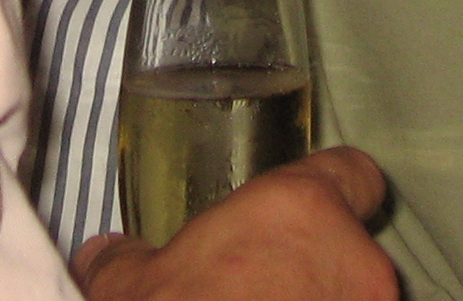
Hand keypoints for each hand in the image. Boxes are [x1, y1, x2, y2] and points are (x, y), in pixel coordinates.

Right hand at [72, 149, 396, 300]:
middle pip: (354, 250)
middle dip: (319, 273)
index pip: (354, 174)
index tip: (317, 215)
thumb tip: (105, 255)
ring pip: (358, 297)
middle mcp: (354, 258)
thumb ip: (128, 260)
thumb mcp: (129, 287)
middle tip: (269, 294)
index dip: (337, 192)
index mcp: (300, 208)